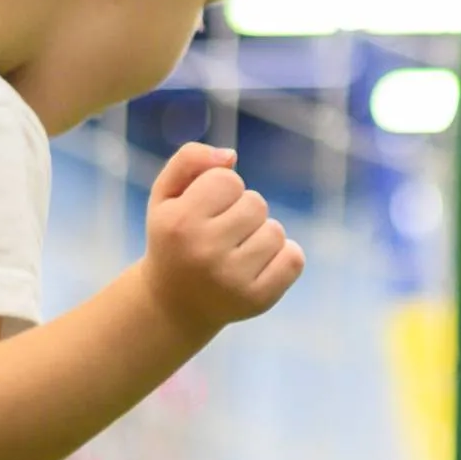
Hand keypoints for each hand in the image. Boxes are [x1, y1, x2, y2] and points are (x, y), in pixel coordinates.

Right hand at [140, 145, 303, 331]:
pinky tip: (259, 264)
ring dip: (262, 234)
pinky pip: (294, 259)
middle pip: (255, 203)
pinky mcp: (257, 300)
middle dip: (243, 211)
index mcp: (179, 223)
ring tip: (237, 250)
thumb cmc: (173, 238)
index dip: (222, 189)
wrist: (173, 303)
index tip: (206, 208)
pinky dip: (284, 256)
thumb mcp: (166, 195)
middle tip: (222, 232)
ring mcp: (232, 279)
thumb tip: (231, 156)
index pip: (228, 180)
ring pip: (275, 231)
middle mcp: (204, 252)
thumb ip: (189, 160)